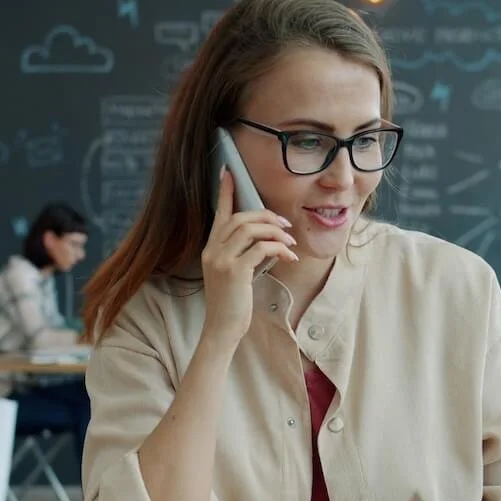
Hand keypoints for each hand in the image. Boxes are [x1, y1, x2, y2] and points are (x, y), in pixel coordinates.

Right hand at [200, 167, 297, 345]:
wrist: (222, 328)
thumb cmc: (232, 303)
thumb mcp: (235, 274)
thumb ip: (245, 254)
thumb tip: (270, 241)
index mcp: (210, 248)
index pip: (218, 213)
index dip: (225, 191)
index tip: (228, 171)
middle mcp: (212, 250)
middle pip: (240, 218)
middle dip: (266, 216)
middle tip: (285, 225)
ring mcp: (221, 260)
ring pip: (250, 229)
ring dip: (275, 232)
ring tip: (290, 243)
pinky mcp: (234, 271)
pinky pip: (261, 248)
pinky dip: (278, 249)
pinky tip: (288, 257)